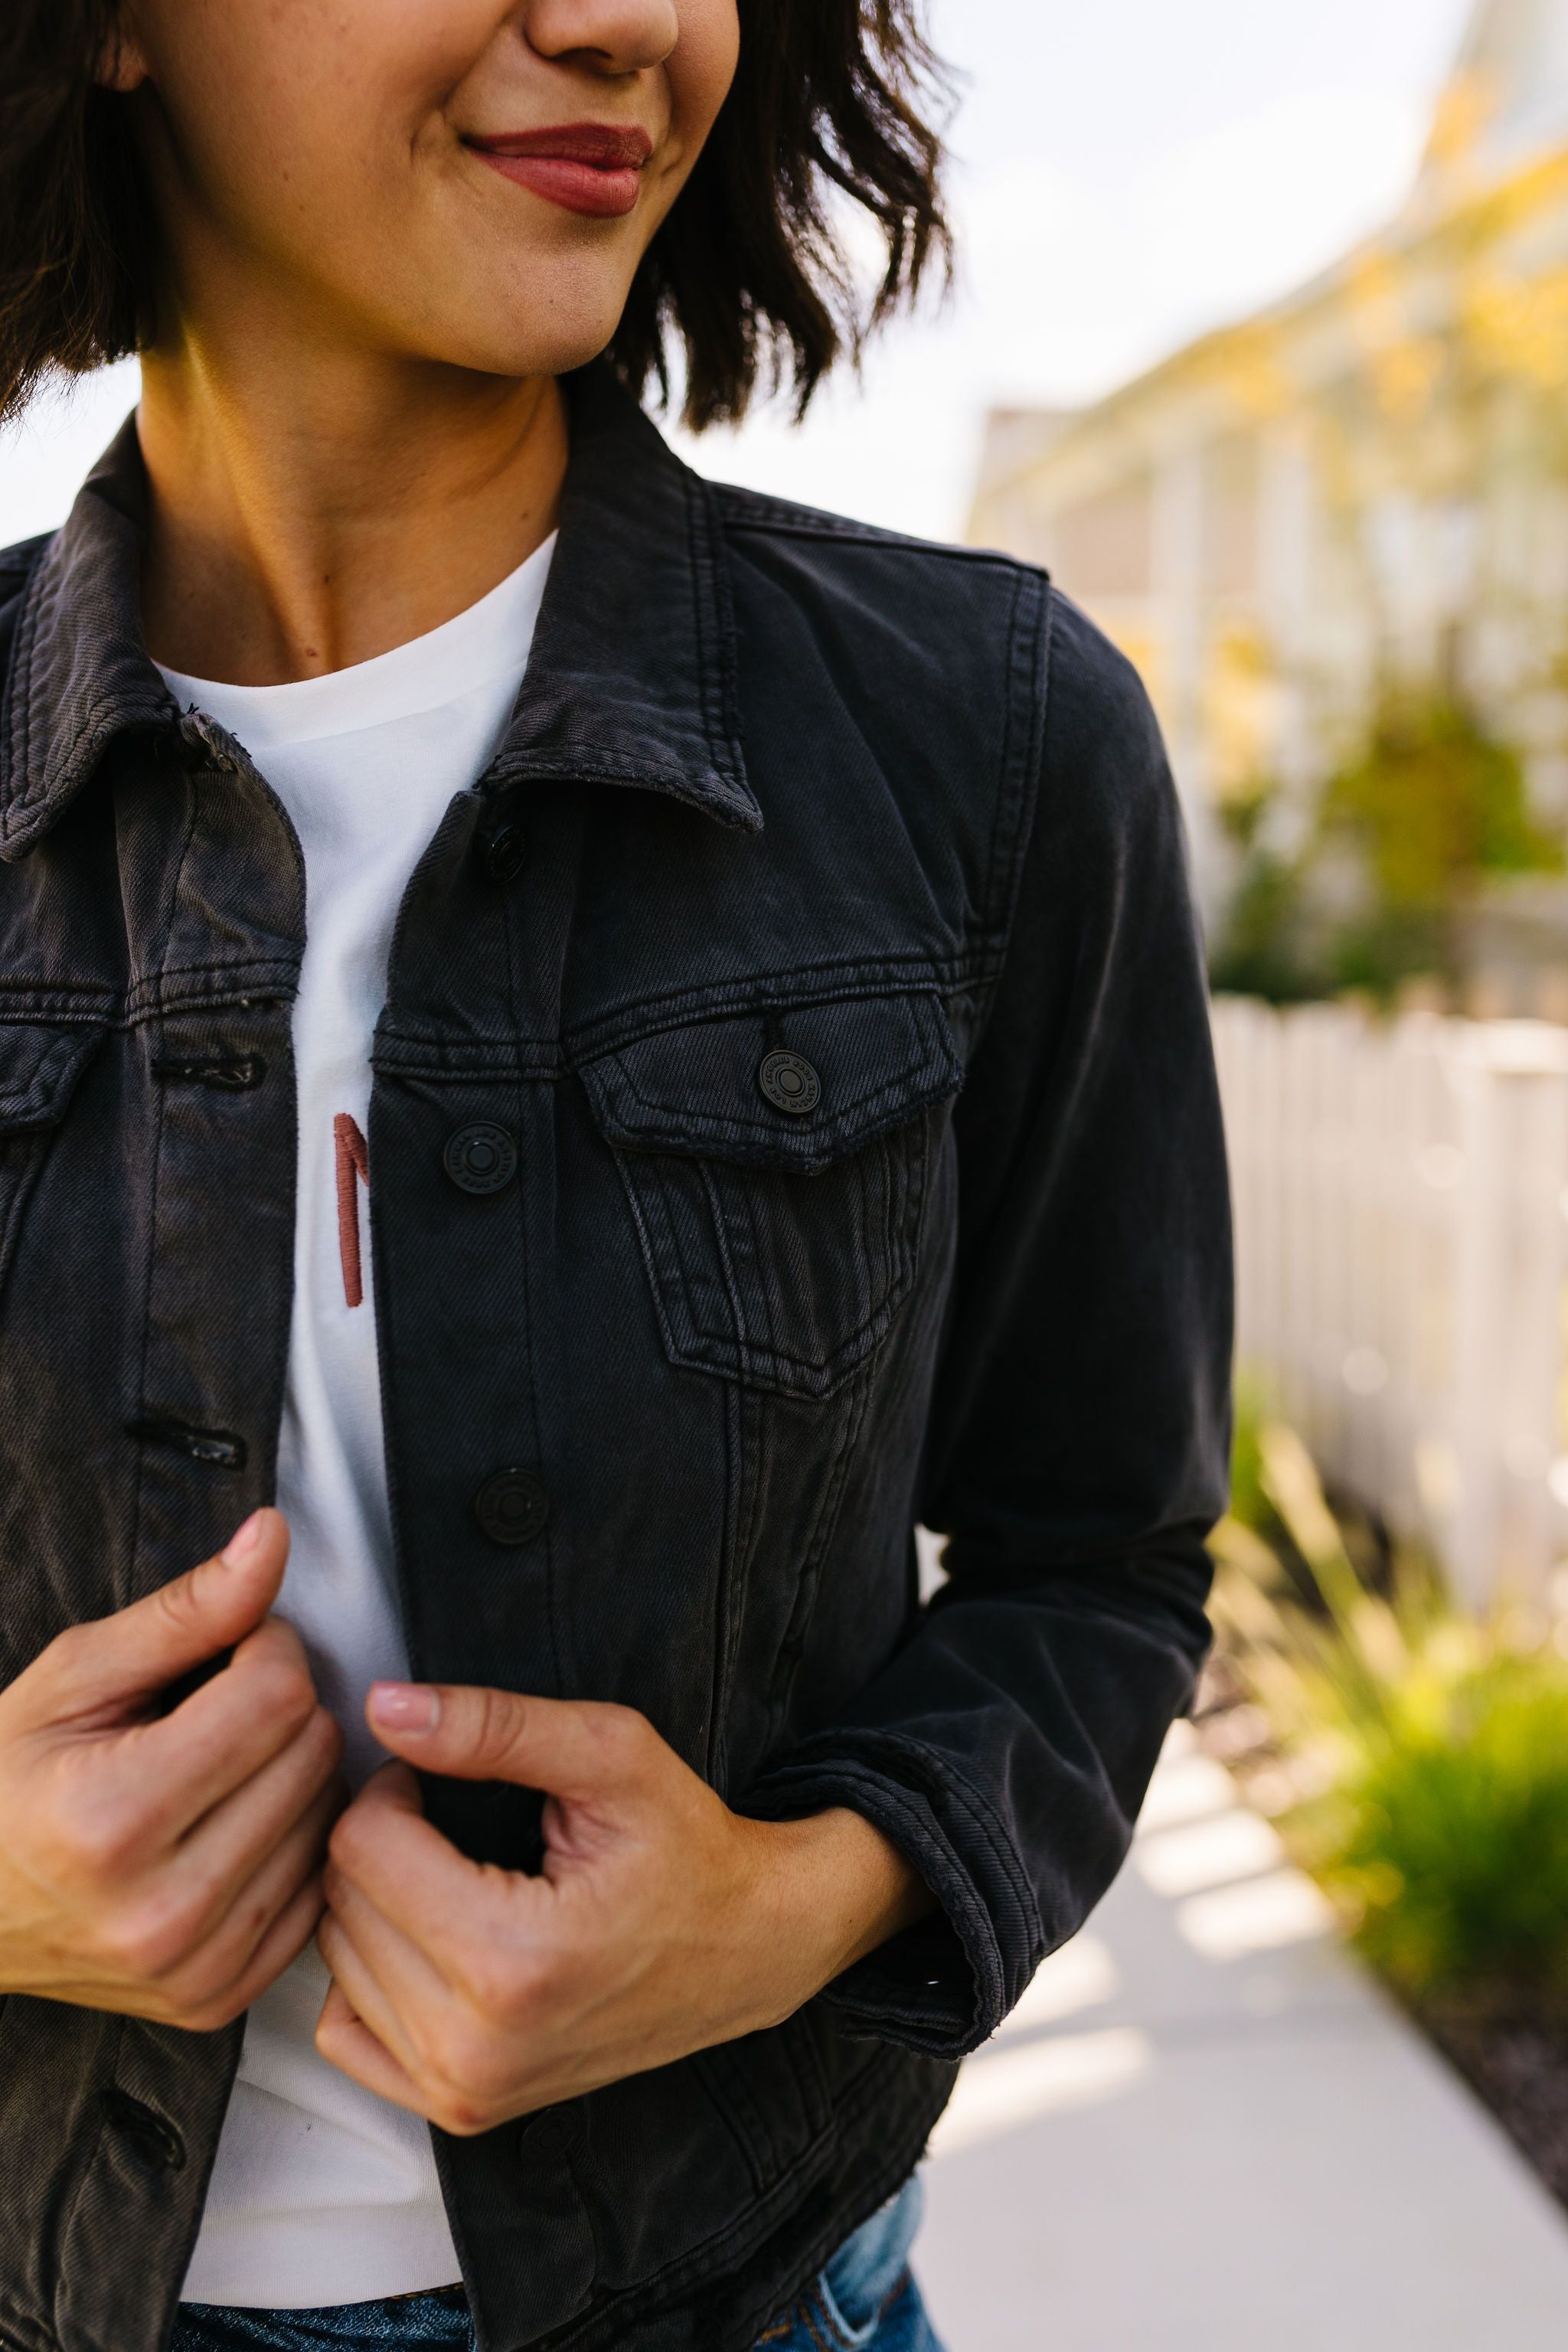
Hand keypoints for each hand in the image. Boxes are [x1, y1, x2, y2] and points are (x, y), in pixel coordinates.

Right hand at [0, 1509, 344, 2028]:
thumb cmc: (4, 1784)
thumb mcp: (76, 1676)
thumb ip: (188, 1609)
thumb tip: (272, 1538)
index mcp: (113, 1820)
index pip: (278, 1695)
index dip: (265, 1648)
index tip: (231, 1651)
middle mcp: (160, 1910)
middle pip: (312, 1753)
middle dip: (282, 1706)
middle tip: (218, 1709)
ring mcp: (193, 1966)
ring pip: (327, 1819)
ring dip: (293, 1775)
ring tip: (220, 1768)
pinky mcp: (218, 1999)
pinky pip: (316, 1892)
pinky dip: (292, 1846)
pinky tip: (236, 1825)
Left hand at [315, 1682, 932, 2135]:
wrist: (748, 1948)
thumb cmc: (688, 1850)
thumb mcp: (610, 1755)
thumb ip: (493, 1726)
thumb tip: (386, 1708)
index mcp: (514, 1960)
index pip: (364, 1847)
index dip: (395, 1786)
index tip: (442, 1776)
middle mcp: (478, 2045)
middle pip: (344, 1903)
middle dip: (383, 1839)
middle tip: (450, 1820)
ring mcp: (466, 2090)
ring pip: (337, 1961)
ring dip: (376, 1901)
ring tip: (449, 1872)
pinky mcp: (459, 2110)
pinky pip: (345, 2030)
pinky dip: (370, 1973)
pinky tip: (429, 1936)